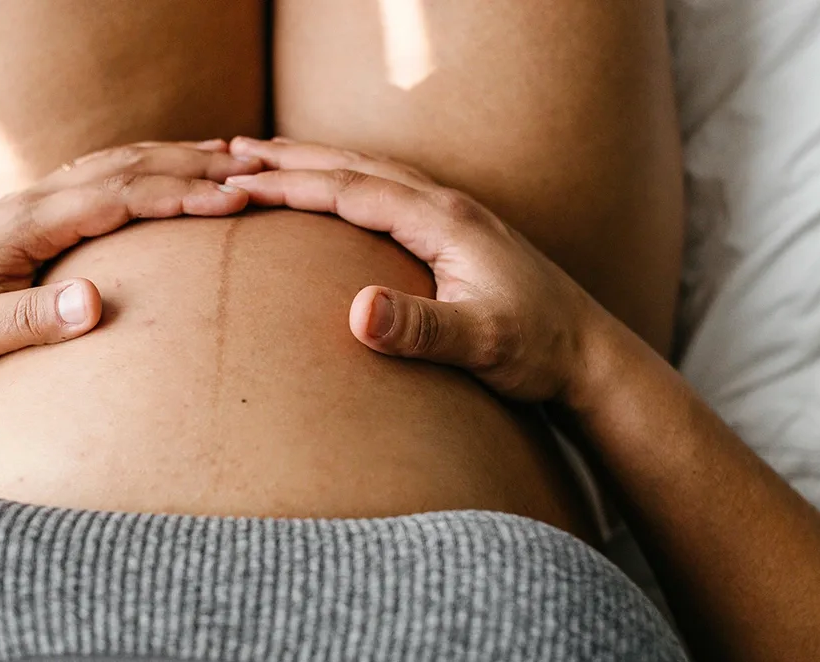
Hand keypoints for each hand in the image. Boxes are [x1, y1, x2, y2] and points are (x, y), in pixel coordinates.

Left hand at [0, 140, 259, 394]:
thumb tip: (94, 304)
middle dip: (197, 166)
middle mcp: (33, 200)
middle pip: (128, 167)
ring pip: (122, 163)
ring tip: (245, 162)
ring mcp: (39, 201)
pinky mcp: (45, 212)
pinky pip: (110, 176)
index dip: (176, 195)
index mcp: (22, 223)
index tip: (233, 200)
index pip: (115, 197)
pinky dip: (157, 167)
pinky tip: (187, 171)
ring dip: (183, 159)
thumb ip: (31, 322)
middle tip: (263, 171)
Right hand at [225, 136, 606, 402]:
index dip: (291, 186)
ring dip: (315, 162)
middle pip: (354, 166)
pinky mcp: (456, 232)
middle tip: (229, 150)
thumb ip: (422, 330)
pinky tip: (335, 191)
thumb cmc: (538, 350)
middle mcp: (447, 206)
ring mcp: (453, 215)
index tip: (235, 184)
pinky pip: (386, 190)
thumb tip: (356, 313)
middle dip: (290, 157)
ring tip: (266, 159)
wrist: (590, 353)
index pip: (351, 190)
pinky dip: (345, 180)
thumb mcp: (482, 344)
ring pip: (370, 171)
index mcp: (444, 221)